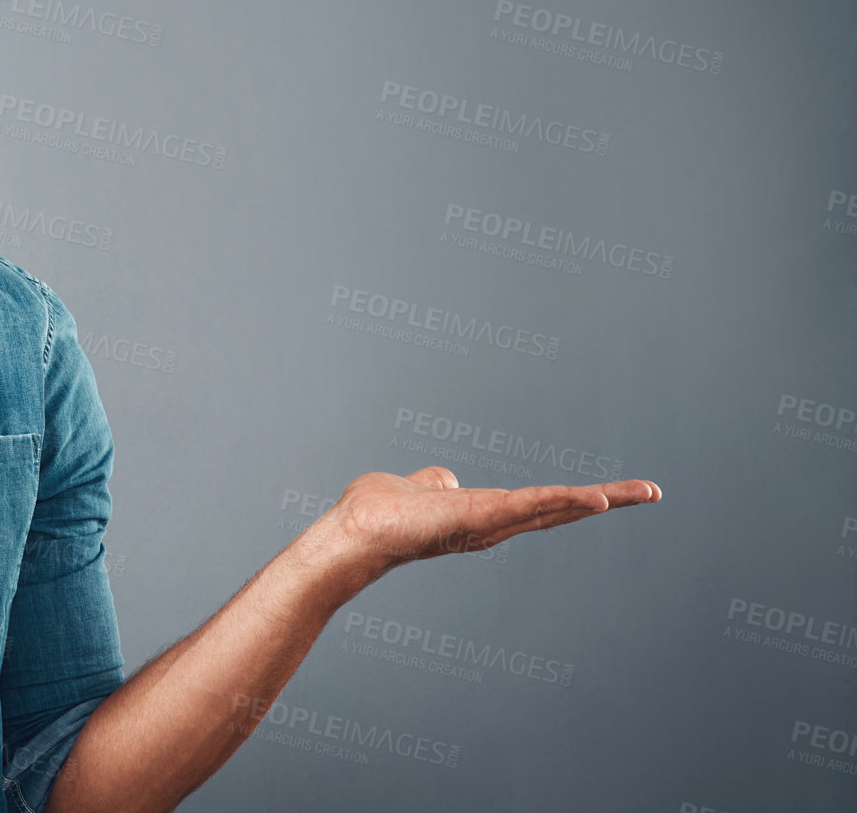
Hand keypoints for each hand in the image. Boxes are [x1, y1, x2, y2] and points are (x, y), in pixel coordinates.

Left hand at [317, 466, 660, 579]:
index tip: (614, 495)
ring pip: (554, 508)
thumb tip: (444, 478)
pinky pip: (529, 506)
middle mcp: (494, 526)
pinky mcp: (480, 517)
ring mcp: (490, 524)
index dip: (575, 500)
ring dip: (599, 499)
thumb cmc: (377, 514)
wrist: (355, 530)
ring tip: (642, 492)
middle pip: (560, 510)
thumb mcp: (415, 489)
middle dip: (608, 500)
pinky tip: (597, 499)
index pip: (540, 506)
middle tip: (653, 491)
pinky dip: (563, 503)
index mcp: (484, 516)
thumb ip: (434, 483)